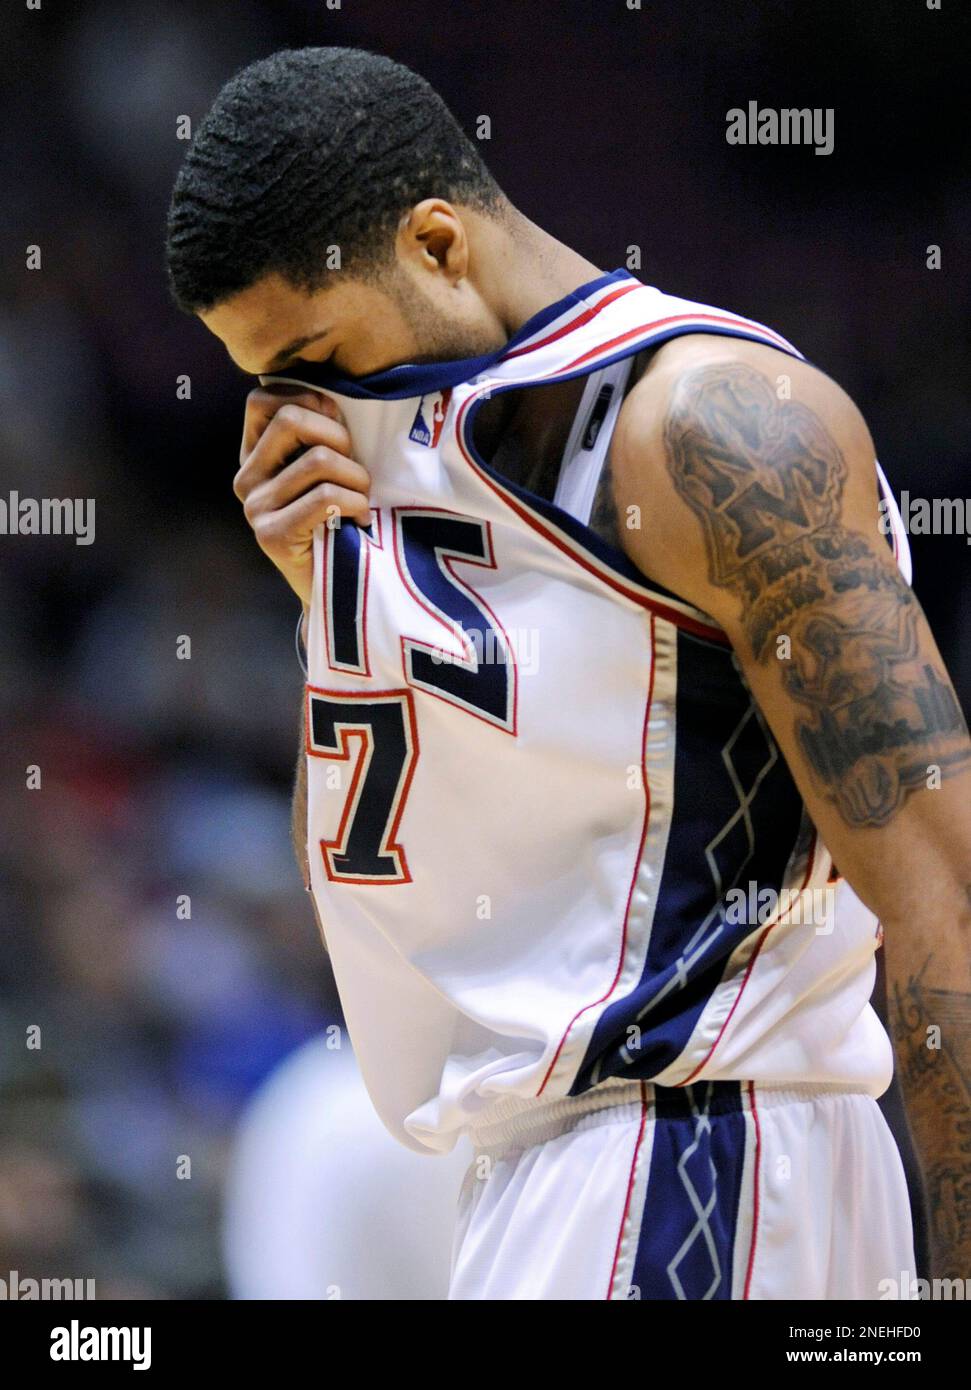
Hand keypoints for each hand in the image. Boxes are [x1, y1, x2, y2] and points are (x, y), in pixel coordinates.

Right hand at [233, 384, 370, 606]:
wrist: (336, 586)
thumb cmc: (340, 519)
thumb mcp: (327, 467)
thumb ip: (319, 433)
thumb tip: (332, 398)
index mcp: (254, 455)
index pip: (262, 400)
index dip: (308, 402)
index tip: (336, 427)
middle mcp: (246, 479)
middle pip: (291, 420)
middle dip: (339, 438)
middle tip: (354, 470)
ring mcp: (255, 508)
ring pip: (318, 460)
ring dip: (357, 479)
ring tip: (362, 500)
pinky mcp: (271, 536)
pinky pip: (325, 497)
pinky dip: (356, 505)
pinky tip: (360, 521)